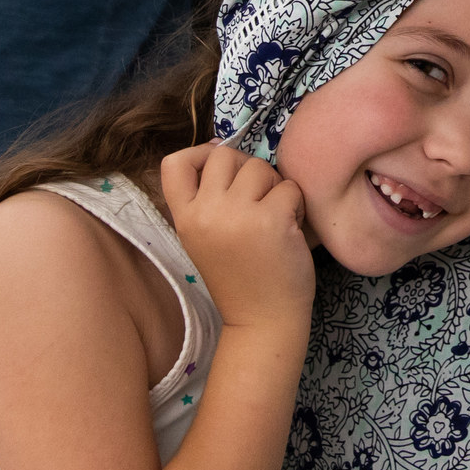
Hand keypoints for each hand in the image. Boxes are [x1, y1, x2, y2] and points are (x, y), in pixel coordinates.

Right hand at [158, 143, 313, 335]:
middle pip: (223, 155)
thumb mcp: (205, 238)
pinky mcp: (272, 220)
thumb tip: (223, 147)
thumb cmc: (240, 277)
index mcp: (184, 218)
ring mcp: (237, 215)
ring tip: (275, 217)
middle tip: (258, 200)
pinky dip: (296, 204)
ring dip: (274, 187)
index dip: (198, 154)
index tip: (219, 168)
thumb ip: (208, 199)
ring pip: (259, 167)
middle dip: (247, 169)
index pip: (172, 163)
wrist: (262, 321)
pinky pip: (289, 187)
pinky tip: (291, 229)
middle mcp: (205, 213)